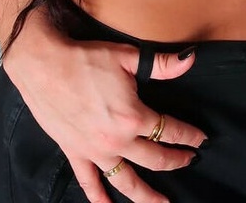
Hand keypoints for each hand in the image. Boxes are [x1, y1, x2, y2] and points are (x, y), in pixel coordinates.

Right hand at [4, 23, 206, 202]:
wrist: (44, 66)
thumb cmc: (86, 60)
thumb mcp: (128, 57)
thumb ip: (162, 64)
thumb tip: (191, 60)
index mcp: (133, 117)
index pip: (169, 130)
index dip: (188, 135)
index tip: (200, 140)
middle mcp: (116, 140)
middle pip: (154, 158)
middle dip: (175, 161)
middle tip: (189, 161)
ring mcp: (95, 151)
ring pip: (126, 181)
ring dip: (146, 195)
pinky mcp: (75, 154)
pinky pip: (89, 183)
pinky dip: (100, 199)